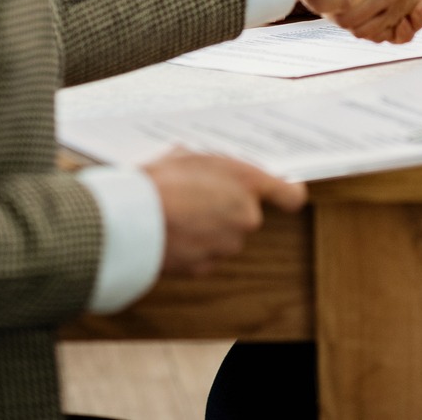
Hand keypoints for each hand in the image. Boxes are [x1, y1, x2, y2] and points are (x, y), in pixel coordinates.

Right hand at [144, 151, 306, 278]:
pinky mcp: (206, 266)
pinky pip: (204, 255)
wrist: (131, 220)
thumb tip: (207, 170)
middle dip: (226, 208)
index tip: (284, 194)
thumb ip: (210, 166)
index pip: (290, 195)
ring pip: (224, 236)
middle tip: (195, 197)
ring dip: (207, 229)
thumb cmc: (158, 182)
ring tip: (176, 215)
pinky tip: (170, 234)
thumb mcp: (187, 155)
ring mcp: (227, 244)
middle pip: (246, 215)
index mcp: (247, 183)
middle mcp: (245, 216)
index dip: (286, 194)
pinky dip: (192, 247)